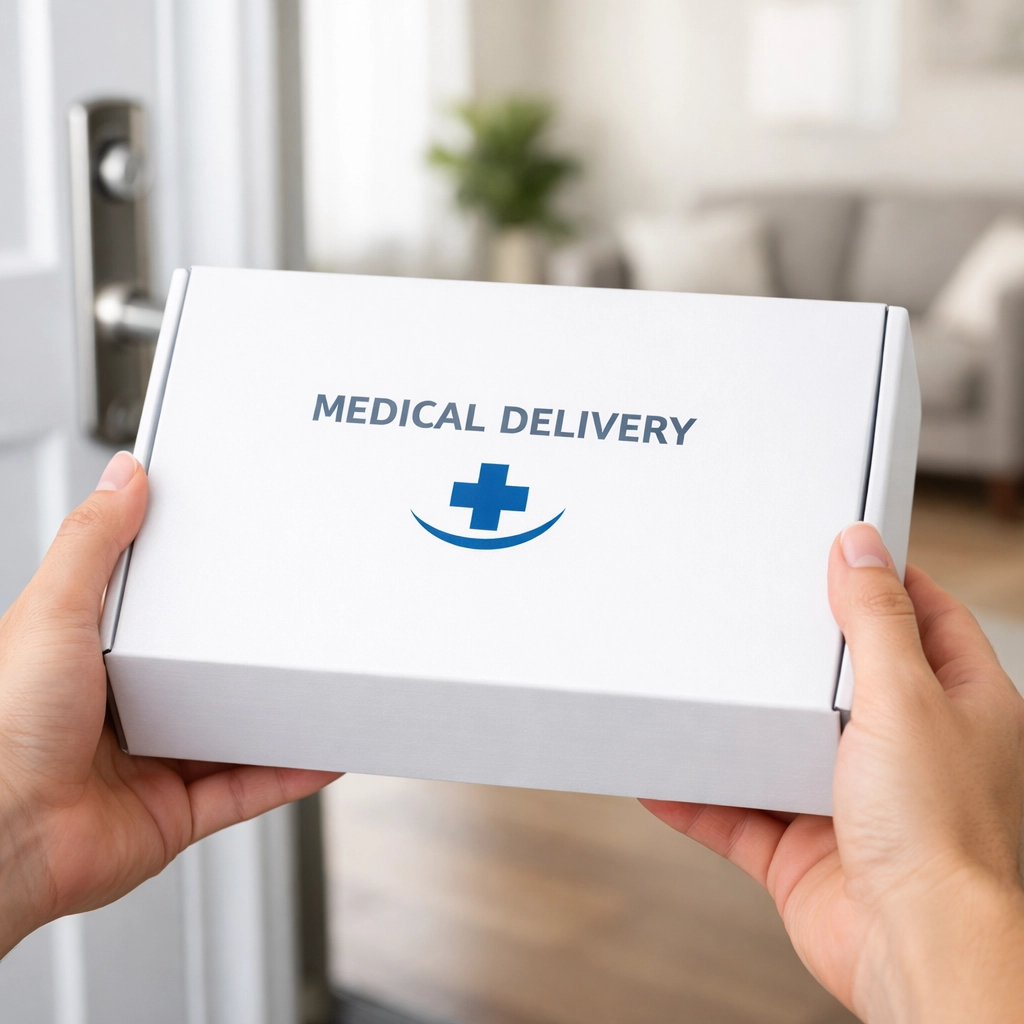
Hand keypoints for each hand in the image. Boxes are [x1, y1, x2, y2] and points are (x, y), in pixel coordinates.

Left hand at [0, 451, 338, 956]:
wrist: (8, 837)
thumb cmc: (5, 732)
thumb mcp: (54, 612)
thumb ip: (92, 544)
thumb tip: (123, 478)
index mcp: (89, 661)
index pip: (151, 616)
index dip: (191, 590)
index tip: (232, 561)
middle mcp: (122, 713)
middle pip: (200, 676)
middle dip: (243, 654)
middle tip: (289, 622)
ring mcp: (152, 763)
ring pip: (233, 734)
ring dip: (276, 715)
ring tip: (317, 686)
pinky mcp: (177, 812)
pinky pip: (248, 789)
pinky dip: (289, 774)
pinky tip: (321, 753)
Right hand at [643, 523, 1023, 1022]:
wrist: (916, 952)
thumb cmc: (938, 837)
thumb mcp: (903, 698)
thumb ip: (875, 621)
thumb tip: (860, 547)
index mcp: (957, 707)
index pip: (926, 619)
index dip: (885, 579)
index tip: (836, 549)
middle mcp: (907, 751)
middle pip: (844, 679)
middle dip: (795, 650)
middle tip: (752, 608)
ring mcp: (850, 800)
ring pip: (781, 747)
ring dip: (738, 727)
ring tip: (697, 686)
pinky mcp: (803, 847)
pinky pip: (737, 812)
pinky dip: (698, 795)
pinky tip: (662, 774)